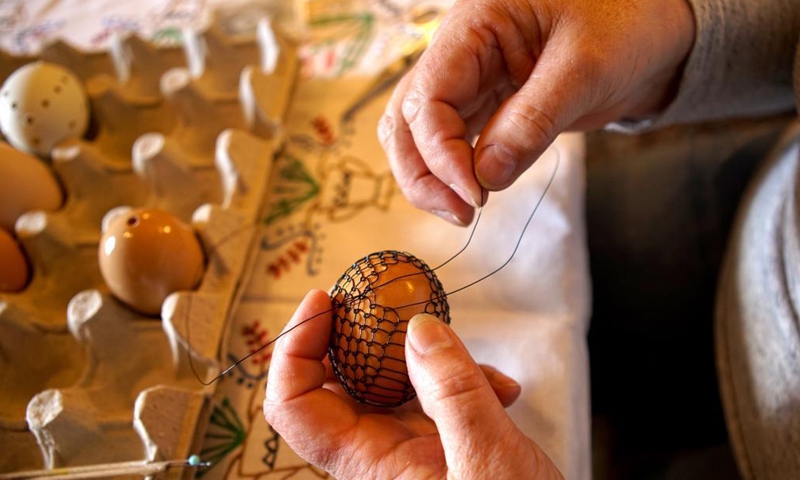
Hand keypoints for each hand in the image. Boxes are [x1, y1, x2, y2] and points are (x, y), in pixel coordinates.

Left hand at [263, 289, 563, 478]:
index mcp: (368, 466)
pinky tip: (503, 387)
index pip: (294, 406)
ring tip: (469, 351)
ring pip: (392, 380)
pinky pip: (434, 394)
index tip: (324, 301)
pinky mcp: (441, 443)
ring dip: (427, 354)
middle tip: (387, 297)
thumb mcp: (488, 460)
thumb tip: (417, 330)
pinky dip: (463, 377)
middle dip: (361, 334)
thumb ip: (454, 393)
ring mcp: (410, 447)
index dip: (295, 348)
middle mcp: (379, 454)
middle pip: (339, 380)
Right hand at [378, 0, 694, 224]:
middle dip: (422, 171)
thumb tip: (485, 178)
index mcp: (474, 25)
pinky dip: (456, 172)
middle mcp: (461, 53)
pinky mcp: (490, 106)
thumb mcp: (584, 69)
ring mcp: (473, 81)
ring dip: (431, 176)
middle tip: (460, 213)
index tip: (474, 194)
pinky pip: (455, 141)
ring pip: (421, 134)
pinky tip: (476, 193)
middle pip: (407, 117)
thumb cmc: (626, 22)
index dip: (441, 151)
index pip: (428, 95)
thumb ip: (532, 121)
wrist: (658, 29)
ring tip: (466, 211)